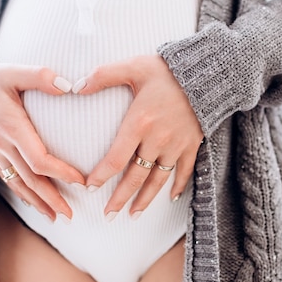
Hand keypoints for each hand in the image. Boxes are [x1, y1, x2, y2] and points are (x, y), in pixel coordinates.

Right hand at [0, 62, 84, 219]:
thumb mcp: (13, 71)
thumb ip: (40, 77)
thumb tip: (69, 86)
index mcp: (12, 127)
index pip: (39, 159)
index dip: (60, 173)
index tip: (81, 181)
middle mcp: (3, 145)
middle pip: (30, 179)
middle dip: (52, 199)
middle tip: (72, 215)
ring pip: (18, 184)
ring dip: (38, 203)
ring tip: (57, 218)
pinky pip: (8, 179)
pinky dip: (23, 195)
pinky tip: (35, 205)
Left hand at [77, 55, 202, 219]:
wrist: (207, 72)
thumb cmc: (167, 69)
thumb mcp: (132, 66)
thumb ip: (102, 75)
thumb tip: (74, 86)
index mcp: (139, 123)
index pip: (115, 158)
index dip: (101, 176)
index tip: (90, 188)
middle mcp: (157, 139)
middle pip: (135, 176)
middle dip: (120, 198)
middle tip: (108, 215)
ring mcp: (176, 145)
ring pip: (158, 179)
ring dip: (145, 200)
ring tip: (133, 215)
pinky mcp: (192, 144)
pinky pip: (185, 171)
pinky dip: (178, 186)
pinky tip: (171, 198)